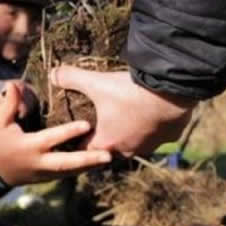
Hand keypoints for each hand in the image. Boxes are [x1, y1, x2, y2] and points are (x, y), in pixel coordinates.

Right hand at [0, 82, 111, 184]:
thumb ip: (9, 103)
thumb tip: (15, 83)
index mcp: (29, 147)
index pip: (52, 139)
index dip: (69, 132)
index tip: (87, 125)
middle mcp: (39, 162)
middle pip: (67, 164)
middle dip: (88, 160)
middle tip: (109, 156)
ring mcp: (43, 174)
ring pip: (70, 172)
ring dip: (89, 166)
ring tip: (110, 158)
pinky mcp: (45, 178)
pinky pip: (66, 174)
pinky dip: (80, 169)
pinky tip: (96, 163)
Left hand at [50, 67, 196, 156]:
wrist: (173, 91)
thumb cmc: (130, 91)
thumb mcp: (96, 82)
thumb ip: (71, 78)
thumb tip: (52, 74)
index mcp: (107, 142)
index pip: (85, 152)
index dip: (79, 143)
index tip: (76, 136)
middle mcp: (129, 149)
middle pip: (111, 151)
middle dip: (105, 141)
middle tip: (101, 128)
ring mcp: (152, 144)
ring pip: (137, 145)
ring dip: (130, 136)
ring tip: (127, 122)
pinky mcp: (170, 136)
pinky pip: (158, 135)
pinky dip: (153, 127)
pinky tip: (152, 114)